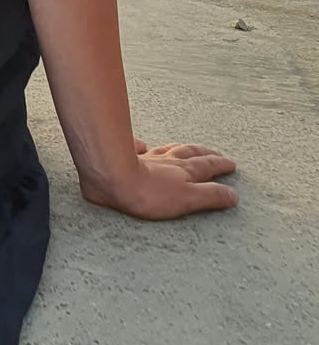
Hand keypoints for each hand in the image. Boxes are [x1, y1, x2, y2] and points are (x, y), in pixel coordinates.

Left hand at [82, 139, 237, 218]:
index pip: (206, 166)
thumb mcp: (187, 199)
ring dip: (178, 149)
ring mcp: (145, 158)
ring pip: (166, 150)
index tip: (231, 163)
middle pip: (188, 154)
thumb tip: (233, 195)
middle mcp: (165, 161)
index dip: (220, 165)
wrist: (110, 177)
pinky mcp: (123, 157)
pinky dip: (142, 147)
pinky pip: (136, 148)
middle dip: (204, 154)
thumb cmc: (148, 193)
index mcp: (182, 171)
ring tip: (184, 148)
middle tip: (214, 152)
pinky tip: (141, 145)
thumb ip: (210, 196)